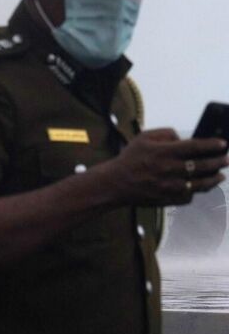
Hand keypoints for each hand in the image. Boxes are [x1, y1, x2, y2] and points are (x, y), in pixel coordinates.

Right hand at [96, 129, 228, 206]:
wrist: (115, 184)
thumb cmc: (130, 159)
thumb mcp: (143, 138)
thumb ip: (166, 133)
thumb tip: (184, 139)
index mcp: (164, 152)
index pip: (196, 147)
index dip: (212, 145)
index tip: (223, 144)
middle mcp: (170, 169)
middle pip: (203, 165)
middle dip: (219, 161)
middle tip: (226, 159)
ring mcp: (171, 187)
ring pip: (201, 183)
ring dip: (214, 179)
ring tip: (220, 175)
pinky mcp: (169, 199)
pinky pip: (190, 196)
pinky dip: (196, 191)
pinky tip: (199, 186)